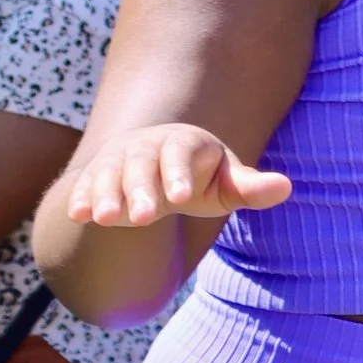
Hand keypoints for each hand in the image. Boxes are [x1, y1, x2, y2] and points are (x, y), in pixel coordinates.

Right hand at [64, 121, 291, 227]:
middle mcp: (148, 146)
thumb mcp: (226, 184)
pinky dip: (82, 197)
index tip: (181, 197)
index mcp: (185, 143)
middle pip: (142, 165)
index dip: (180, 175)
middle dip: (139, 190)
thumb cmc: (201, 178)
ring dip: (105, 194)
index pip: (181, 156)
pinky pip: (88, 184)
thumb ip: (249, 188)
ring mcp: (119, 159)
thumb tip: (285, 187)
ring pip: (111, 173)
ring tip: (104, 218)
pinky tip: (78, 215)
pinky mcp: (97, 175)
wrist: (158, 167)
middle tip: (142, 218)